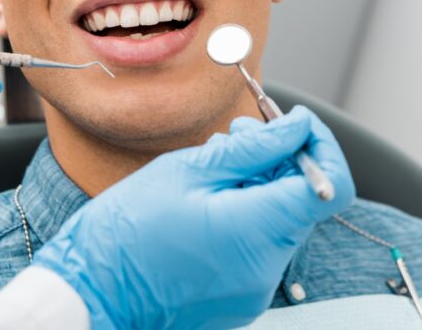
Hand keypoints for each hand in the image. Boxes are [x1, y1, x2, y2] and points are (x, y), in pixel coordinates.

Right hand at [33, 106, 354, 329]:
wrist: (92, 291)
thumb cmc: (126, 231)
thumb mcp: (185, 171)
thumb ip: (251, 149)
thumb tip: (296, 127)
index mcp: (256, 230)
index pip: (330, 185)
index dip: (320, 146)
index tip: (293, 124)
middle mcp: (267, 267)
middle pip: (301, 200)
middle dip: (277, 160)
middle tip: (234, 136)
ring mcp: (255, 288)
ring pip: (277, 221)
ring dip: (256, 187)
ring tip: (206, 171)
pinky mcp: (240, 297)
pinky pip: (257, 246)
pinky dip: (242, 216)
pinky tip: (201, 204)